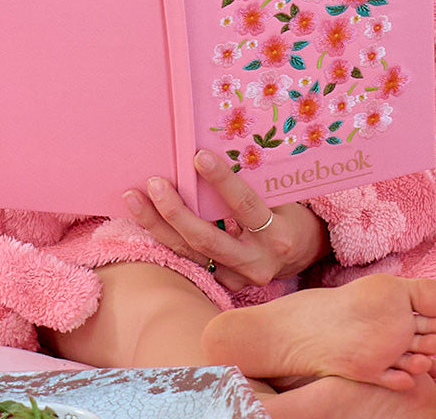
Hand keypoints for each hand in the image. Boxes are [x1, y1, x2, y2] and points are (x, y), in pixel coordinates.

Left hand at [123, 149, 329, 290]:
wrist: (302, 252)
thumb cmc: (288, 212)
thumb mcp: (281, 196)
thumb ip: (254, 182)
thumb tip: (212, 150)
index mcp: (276, 234)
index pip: (245, 205)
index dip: (222, 181)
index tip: (198, 156)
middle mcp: (256, 261)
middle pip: (208, 238)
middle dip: (177, 211)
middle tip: (155, 183)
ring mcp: (237, 278)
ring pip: (190, 252)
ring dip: (158, 225)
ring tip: (133, 198)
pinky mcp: (222, 285)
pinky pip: (188, 260)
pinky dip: (165, 238)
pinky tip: (144, 218)